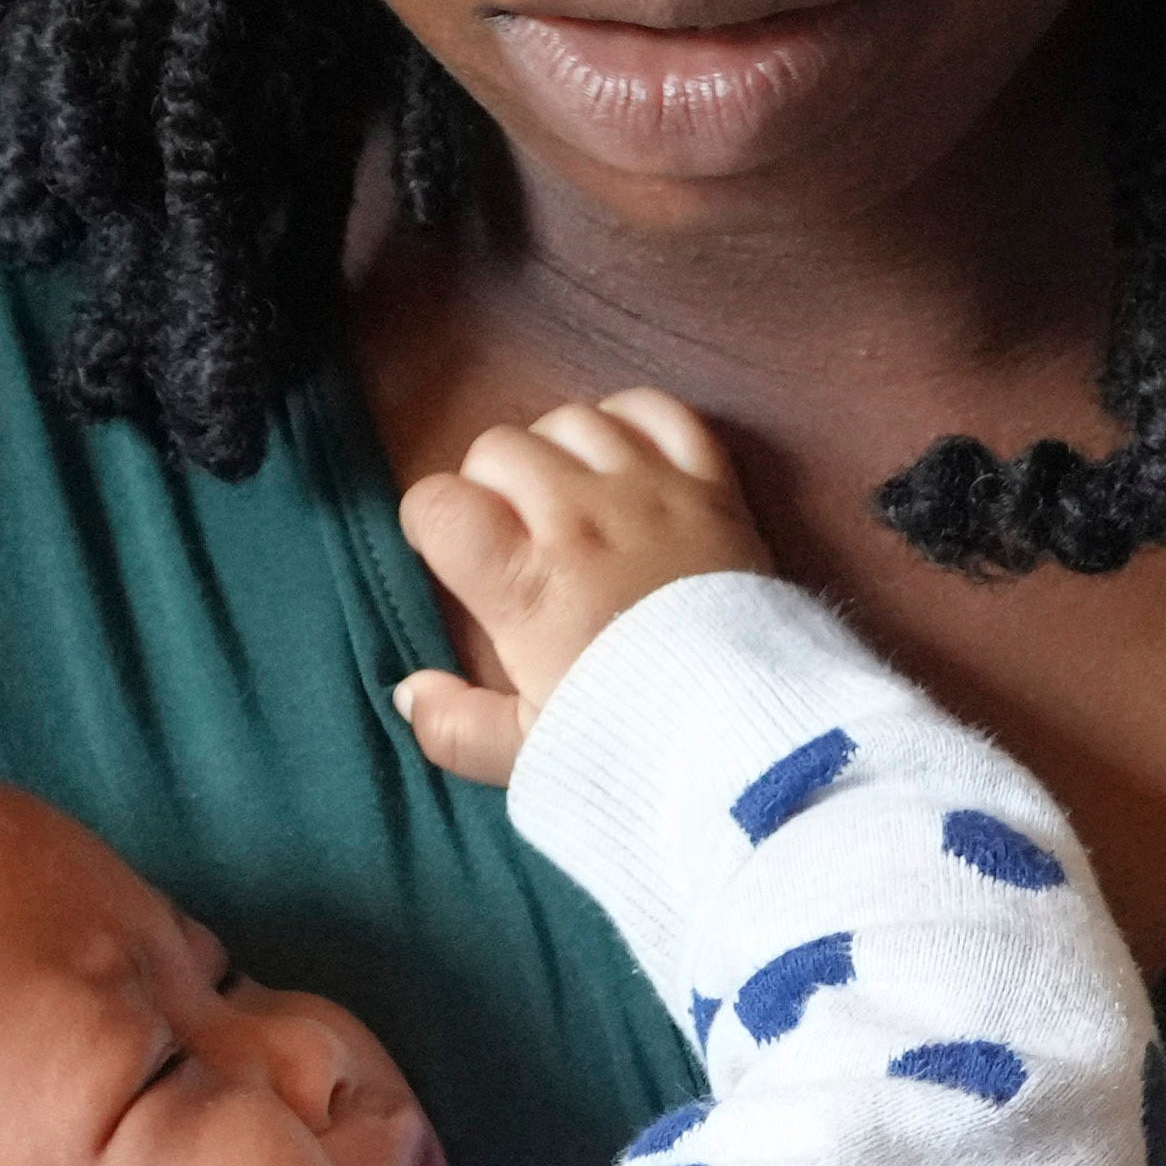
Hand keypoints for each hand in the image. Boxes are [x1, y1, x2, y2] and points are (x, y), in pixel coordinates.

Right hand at [387, 387, 772, 783]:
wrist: (757, 735)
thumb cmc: (635, 742)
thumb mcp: (531, 755)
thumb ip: (456, 727)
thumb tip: (409, 693)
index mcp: (526, 581)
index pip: (440, 503)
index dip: (432, 523)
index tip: (454, 557)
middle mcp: (580, 517)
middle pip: (499, 446)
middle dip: (490, 484)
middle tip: (515, 536)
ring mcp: (649, 490)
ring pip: (571, 418)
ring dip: (557, 451)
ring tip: (569, 500)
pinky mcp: (710, 482)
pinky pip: (655, 409)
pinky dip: (631, 421)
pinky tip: (624, 461)